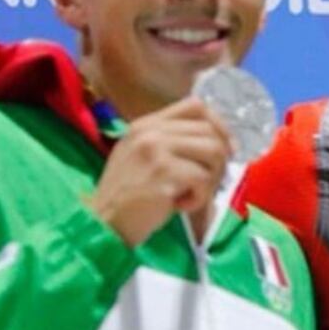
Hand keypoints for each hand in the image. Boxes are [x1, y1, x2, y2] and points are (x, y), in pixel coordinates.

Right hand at [88, 98, 232, 246]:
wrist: (103, 223)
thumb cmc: (128, 196)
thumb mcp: (143, 158)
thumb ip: (172, 143)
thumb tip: (221, 142)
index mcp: (146, 124)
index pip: (195, 106)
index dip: (219, 125)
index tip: (225, 148)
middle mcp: (151, 131)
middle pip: (210, 131)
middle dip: (219, 161)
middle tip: (208, 183)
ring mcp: (156, 149)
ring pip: (213, 152)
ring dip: (211, 179)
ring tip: (193, 194)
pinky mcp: (164, 172)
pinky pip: (204, 179)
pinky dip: (200, 198)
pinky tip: (180, 206)